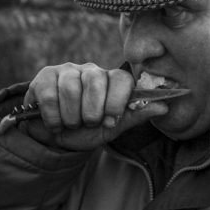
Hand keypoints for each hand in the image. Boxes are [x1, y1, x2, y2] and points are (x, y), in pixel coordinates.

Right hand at [18, 63, 168, 150]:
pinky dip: (53, 117)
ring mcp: (66, 71)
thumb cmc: (84, 132)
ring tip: (70, 124)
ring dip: (70, 117)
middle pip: (96, 82)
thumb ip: (134, 116)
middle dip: (91, 112)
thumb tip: (165, 107)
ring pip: (71, 89)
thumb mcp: (110, 129)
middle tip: (87, 123)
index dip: (117, 102)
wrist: (52, 139)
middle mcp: (90, 70)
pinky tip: (55, 123)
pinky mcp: (44, 77)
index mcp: (110, 80)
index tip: (110, 122)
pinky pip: (49, 95)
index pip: (121, 79)